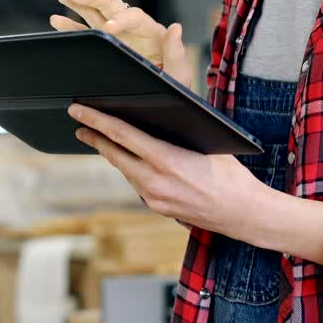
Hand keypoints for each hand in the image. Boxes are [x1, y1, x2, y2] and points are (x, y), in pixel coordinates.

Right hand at [50, 0, 195, 88]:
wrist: (165, 95)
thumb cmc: (173, 84)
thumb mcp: (179, 72)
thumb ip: (176, 51)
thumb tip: (176, 27)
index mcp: (150, 31)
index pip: (134, 17)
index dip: (120, 20)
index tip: (108, 28)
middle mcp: (132, 27)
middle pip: (111, 3)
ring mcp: (116, 33)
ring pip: (95, 11)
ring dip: (79, 1)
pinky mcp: (105, 43)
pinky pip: (86, 31)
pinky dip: (71, 25)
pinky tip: (56, 19)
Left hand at [68, 103, 264, 239]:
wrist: (244, 213)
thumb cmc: (231, 175)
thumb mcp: (208, 142)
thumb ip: (180, 129)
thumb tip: (162, 109)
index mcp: (165, 160)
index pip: (121, 135)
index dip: (96, 121)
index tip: (78, 111)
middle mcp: (153, 181)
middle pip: (114, 154)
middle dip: (94, 137)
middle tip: (79, 124)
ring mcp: (153, 198)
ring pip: (125, 169)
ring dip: (114, 153)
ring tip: (102, 138)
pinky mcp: (157, 208)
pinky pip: (137, 183)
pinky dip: (131, 168)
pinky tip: (131, 160)